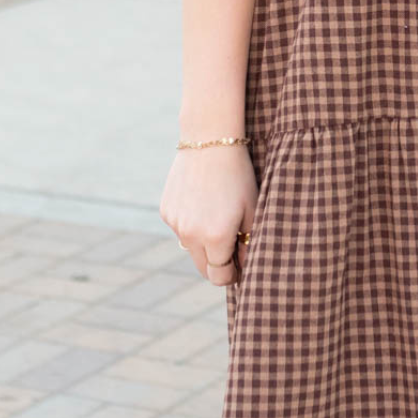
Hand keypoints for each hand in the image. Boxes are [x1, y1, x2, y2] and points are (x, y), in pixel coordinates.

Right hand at [162, 144, 258, 288]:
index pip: (220, 276)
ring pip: (191, 248)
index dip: (233, 275)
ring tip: (218, 216)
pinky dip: (191, 225)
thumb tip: (245, 266)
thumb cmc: (238, 175)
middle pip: (203, 268)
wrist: (209, 140)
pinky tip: (202, 202)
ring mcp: (175, 223)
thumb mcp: (252, 209)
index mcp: (216, 238)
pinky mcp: (166, 211)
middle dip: (218, 265)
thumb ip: (249, 243)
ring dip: (204, 243)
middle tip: (233, 249)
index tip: (240, 268)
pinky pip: (180, 229)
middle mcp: (191, 235)